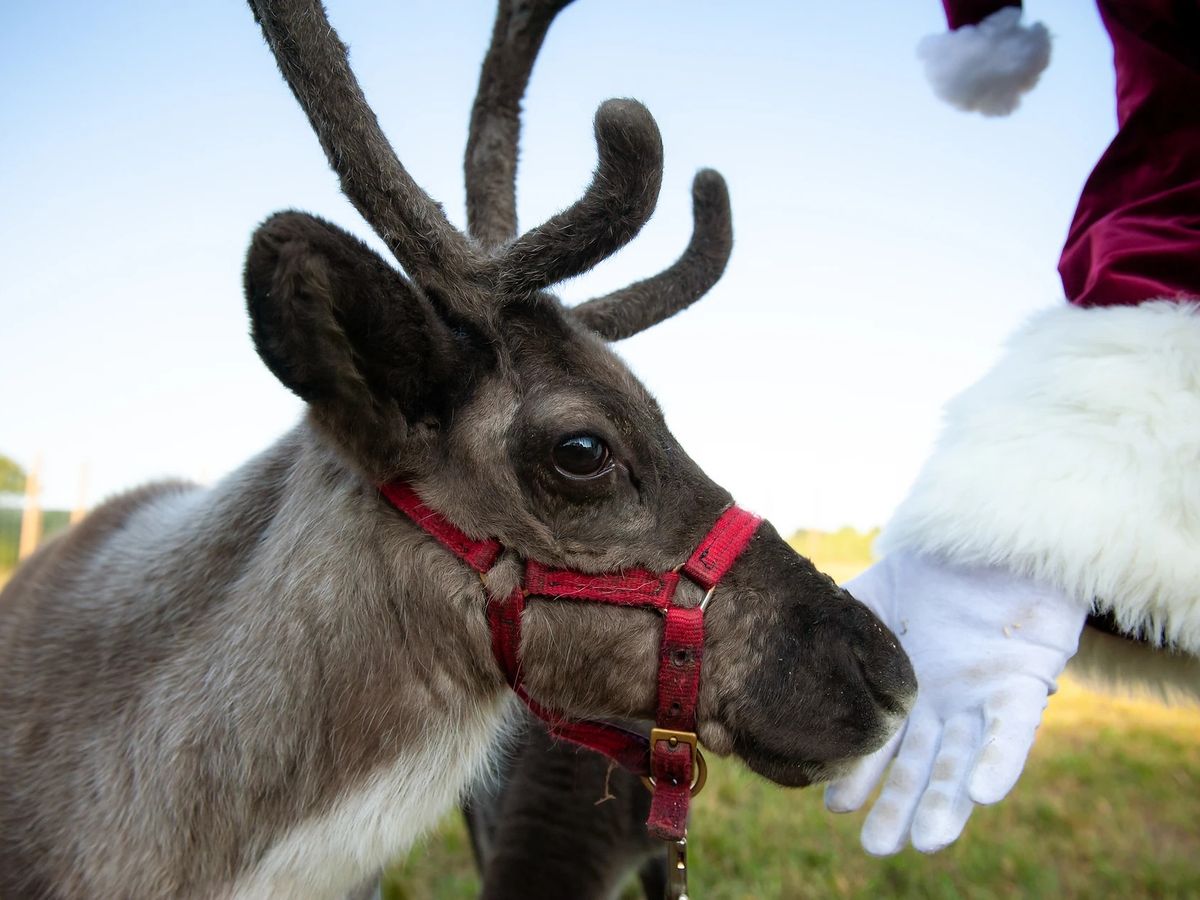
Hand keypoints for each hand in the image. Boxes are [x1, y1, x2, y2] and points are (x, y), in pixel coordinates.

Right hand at [825, 552, 1088, 853]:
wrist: (986, 534)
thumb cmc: (929, 565)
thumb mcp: (872, 596)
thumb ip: (840, 630)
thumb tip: (789, 662)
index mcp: (905, 692)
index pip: (879, 744)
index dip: (860, 775)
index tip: (836, 807)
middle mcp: (943, 706)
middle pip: (921, 767)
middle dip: (901, 807)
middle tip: (880, 848)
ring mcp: (982, 698)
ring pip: (964, 760)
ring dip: (948, 801)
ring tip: (929, 841)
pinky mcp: (1024, 684)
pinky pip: (1013, 730)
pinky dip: (999, 761)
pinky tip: (982, 795)